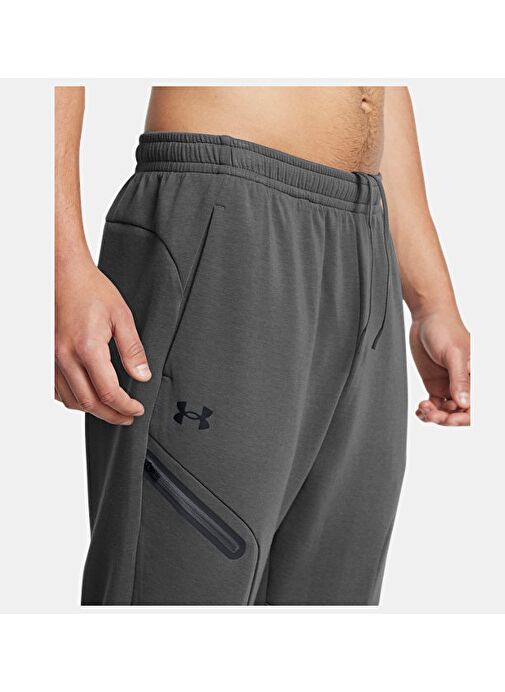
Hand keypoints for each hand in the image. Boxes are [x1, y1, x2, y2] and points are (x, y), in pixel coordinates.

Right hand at [55, 256, 150, 424]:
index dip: (125, 406)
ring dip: (93, 410)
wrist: (63, 274)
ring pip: (71, 400)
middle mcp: (65, 357)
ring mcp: (53, 359)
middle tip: (128, 416)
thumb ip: (133, 350)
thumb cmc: (90, 289)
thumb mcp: (122, 316)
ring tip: (112, 409)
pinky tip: (89, 395)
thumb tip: (142, 376)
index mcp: (87, 348)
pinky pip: (58, 390)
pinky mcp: (47, 358)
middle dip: (112, 415)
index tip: (137, 409)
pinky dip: (75, 399)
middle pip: (89, 403)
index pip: (108, 393)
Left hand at [409, 309, 469, 425]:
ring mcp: (450, 385)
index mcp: (476, 377)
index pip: (477, 405)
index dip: (465, 417)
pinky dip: (427, 411)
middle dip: (447, 418)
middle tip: (432, 414)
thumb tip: (464, 402)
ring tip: (423, 409)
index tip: (450, 419)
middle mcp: (465, 384)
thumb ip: (459, 379)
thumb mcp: (454, 354)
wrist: (426, 318)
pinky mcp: (436, 384)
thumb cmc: (445, 329)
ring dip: (435, 415)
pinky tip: (420, 410)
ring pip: (447, 411)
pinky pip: (435, 405)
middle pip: (461, 412)